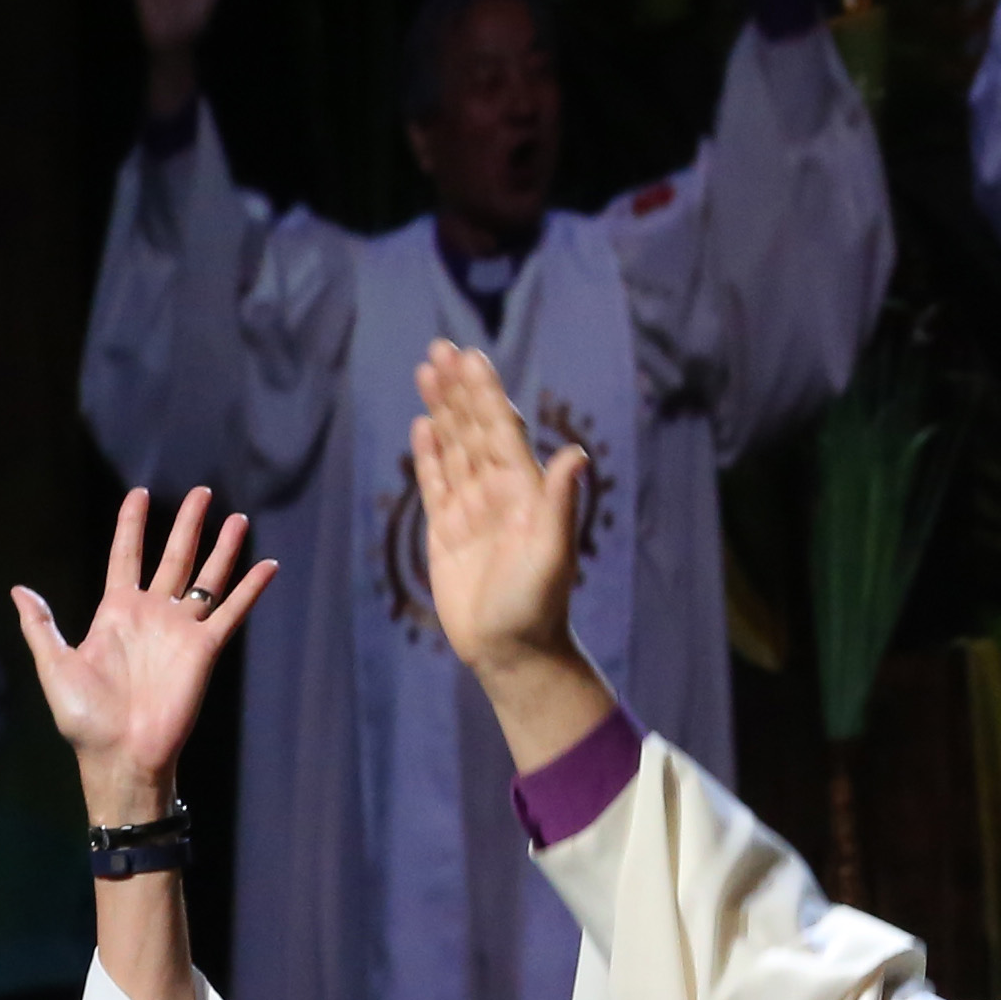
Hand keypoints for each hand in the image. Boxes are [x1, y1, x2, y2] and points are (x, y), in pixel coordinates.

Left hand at [13, 488, 264, 827]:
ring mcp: (181, 631)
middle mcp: (153, 615)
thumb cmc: (84, 718)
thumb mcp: (54, 666)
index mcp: (116, 612)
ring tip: (238, 518)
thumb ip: (41, 626)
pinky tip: (267, 566)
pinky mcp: (205, 651)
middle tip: (203, 493)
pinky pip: (231, 613)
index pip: (126, 556)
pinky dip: (250, 590)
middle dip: (189, 524)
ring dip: (223, 549)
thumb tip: (19, 590)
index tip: (140, 494)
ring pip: (207, 578)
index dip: (133, 524)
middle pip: (175, 557)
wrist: (120, 754)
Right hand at [411, 339, 595, 676]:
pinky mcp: (447, 532)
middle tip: (441, 349)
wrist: (512, 651)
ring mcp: (471, 510)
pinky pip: (436, 483)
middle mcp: (498, 493)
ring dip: (442, 411)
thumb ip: (559, 503)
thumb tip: (576, 454)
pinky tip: (424, 426)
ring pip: (454, 448)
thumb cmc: (537, 606)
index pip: (502, 430)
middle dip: (459, 390)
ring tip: (427, 372)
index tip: (471, 357)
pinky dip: (430, 455)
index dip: (485, 393)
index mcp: (524, 492)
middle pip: (474, 429)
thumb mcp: (552, 553)